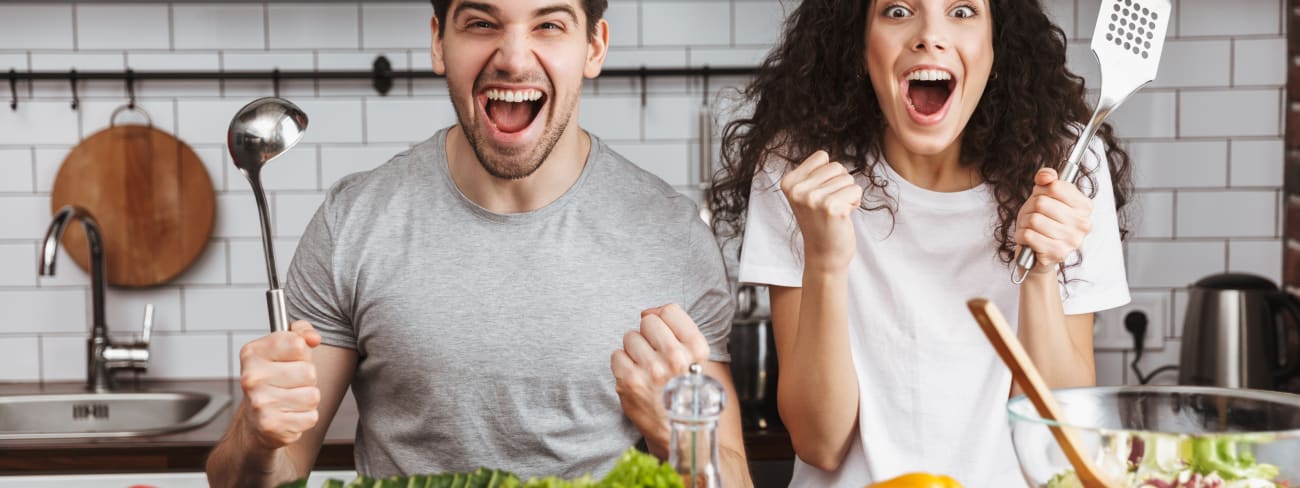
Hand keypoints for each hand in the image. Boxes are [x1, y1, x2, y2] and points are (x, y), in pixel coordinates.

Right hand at [238, 320, 322, 449]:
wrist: (256, 422)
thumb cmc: (274, 379)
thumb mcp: (284, 348)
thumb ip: (301, 332)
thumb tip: (313, 338)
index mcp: (252, 353)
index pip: (298, 343)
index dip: (303, 353)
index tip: (292, 359)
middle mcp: (251, 378)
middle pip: (308, 372)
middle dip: (308, 379)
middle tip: (291, 384)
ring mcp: (259, 403)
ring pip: (312, 396)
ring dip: (308, 399)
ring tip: (291, 399)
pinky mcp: (271, 425)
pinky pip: (311, 417)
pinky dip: (305, 417)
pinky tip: (289, 415)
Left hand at [610, 304, 710, 456]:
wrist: (681, 432)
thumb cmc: (686, 394)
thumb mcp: (696, 360)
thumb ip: (676, 330)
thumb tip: (647, 310)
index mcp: (697, 350)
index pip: (670, 311)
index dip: (664, 322)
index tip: (664, 337)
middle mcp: (676, 358)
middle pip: (649, 321)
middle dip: (648, 336)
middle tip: (654, 356)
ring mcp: (652, 370)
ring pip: (630, 337)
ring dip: (634, 352)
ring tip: (646, 370)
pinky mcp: (631, 383)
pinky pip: (616, 355)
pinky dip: (622, 366)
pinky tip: (635, 379)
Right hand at [778, 150, 864, 271]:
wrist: (824, 254)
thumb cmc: (820, 221)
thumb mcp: (806, 194)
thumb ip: (813, 173)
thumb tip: (825, 155)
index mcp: (789, 182)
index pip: (822, 156)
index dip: (828, 174)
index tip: (821, 194)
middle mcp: (798, 190)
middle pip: (837, 166)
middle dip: (840, 184)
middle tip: (830, 205)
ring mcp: (814, 199)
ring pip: (848, 178)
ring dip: (848, 194)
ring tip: (836, 211)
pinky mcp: (832, 208)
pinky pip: (856, 190)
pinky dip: (855, 202)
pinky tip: (843, 216)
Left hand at [1015, 168, 1093, 271]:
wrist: (1036, 252)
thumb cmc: (1042, 221)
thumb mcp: (1043, 195)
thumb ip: (1046, 179)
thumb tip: (1046, 176)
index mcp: (1084, 206)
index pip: (1055, 186)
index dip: (1040, 190)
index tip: (1040, 197)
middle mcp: (1083, 223)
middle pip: (1041, 203)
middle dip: (1030, 208)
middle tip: (1033, 216)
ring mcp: (1072, 240)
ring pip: (1034, 219)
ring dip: (1025, 223)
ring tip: (1031, 228)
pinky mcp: (1058, 253)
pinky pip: (1029, 235)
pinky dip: (1022, 235)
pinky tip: (1029, 240)